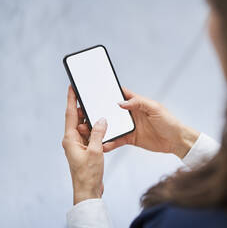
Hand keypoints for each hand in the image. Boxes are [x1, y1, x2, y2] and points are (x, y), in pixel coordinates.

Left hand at [62, 86, 107, 204]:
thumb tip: (101, 120)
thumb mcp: (96, 151)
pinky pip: (90, 136)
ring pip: (85, 128)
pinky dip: (97, 131)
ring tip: (101, 114)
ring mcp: (78, 145)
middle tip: (93, 99)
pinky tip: (105, 129)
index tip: (72, 87)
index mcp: (70, 139)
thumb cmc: (88, 173)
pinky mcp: (85, 150)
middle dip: (85, 110)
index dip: (71, 100)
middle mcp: (72, 140)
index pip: (71, 114)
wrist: (88, 190)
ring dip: (93, 122)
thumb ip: (98, 133)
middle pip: (78, 119)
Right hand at [77, 87, 199, 158]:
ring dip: (101, 128)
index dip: (107, 93)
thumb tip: (121, 103)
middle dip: (98, 112)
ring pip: (111, 126)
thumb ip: (139, 103)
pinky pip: (117, 140)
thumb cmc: (169, 121)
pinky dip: (109, 143)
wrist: (176, 141)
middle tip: (85, 114)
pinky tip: (102, 145)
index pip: (120, 95)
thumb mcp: (155, 108)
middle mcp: (131, 114)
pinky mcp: (130, 139)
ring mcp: (130, 127)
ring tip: (89, 130)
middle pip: (111, 111)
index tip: (93, 92)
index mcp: (136, 103)